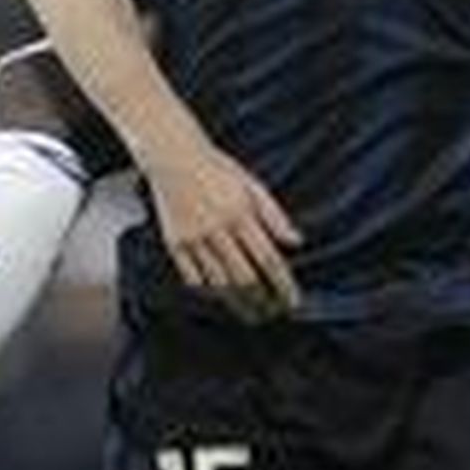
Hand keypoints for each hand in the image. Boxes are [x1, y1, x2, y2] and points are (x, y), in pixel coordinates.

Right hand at [142, 125, 301, 322]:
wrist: (173, 155)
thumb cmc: (217, 169)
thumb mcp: (252, 184)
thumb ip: (275, 215)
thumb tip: (297, 242)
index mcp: (240, 212)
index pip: (268, 259)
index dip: (283, 285)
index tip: (293, 301)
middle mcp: (217, 227)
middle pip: (244, 278)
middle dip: (263, 302)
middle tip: (273, 314)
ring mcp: (194, 236)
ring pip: (219, 282)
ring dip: (238, 303)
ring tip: (252, 314)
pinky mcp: (174, 242)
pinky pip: (193, 277)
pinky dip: (209, 291)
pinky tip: (221, 298)